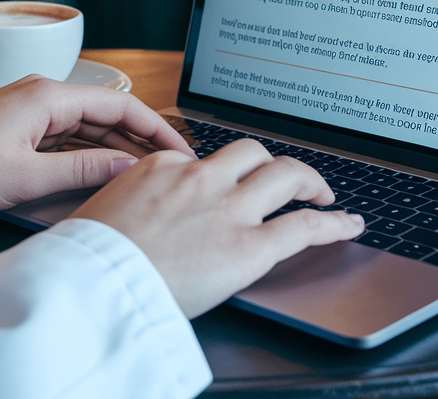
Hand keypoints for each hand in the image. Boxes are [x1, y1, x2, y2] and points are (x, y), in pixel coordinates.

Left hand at [0, 76, 193, 212]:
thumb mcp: (25, 177)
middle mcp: (44, 94)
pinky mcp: (22, 126)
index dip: (156, 129)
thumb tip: (127, 170)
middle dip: (143, 139)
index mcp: (48, 96)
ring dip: (118, 148)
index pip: (120, 106)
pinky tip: (108, 174)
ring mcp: (32, 109)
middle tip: (175, 168)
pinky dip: (92, 153)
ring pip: (90, 126)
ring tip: (150, 175)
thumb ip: (80, 172)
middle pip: (109, 114)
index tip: (182, 151)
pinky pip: (69, 136)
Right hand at [70, 138, 364, 317]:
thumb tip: (136, 214)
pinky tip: (349, 225)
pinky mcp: (249, 246)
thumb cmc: (89, 258)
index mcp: (161, 166)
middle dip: (273, 163)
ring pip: (285, 174)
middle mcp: (200, 178)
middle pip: (251, 153)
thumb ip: (132, 202)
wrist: (92, 283)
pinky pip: (304, 226)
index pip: (200, 160)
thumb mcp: (102, 210)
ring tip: (322, 192)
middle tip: (287, 179)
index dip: (217, 176)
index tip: (224, 189)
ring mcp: (228, 209)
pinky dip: (334, 224)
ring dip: (309, 180)